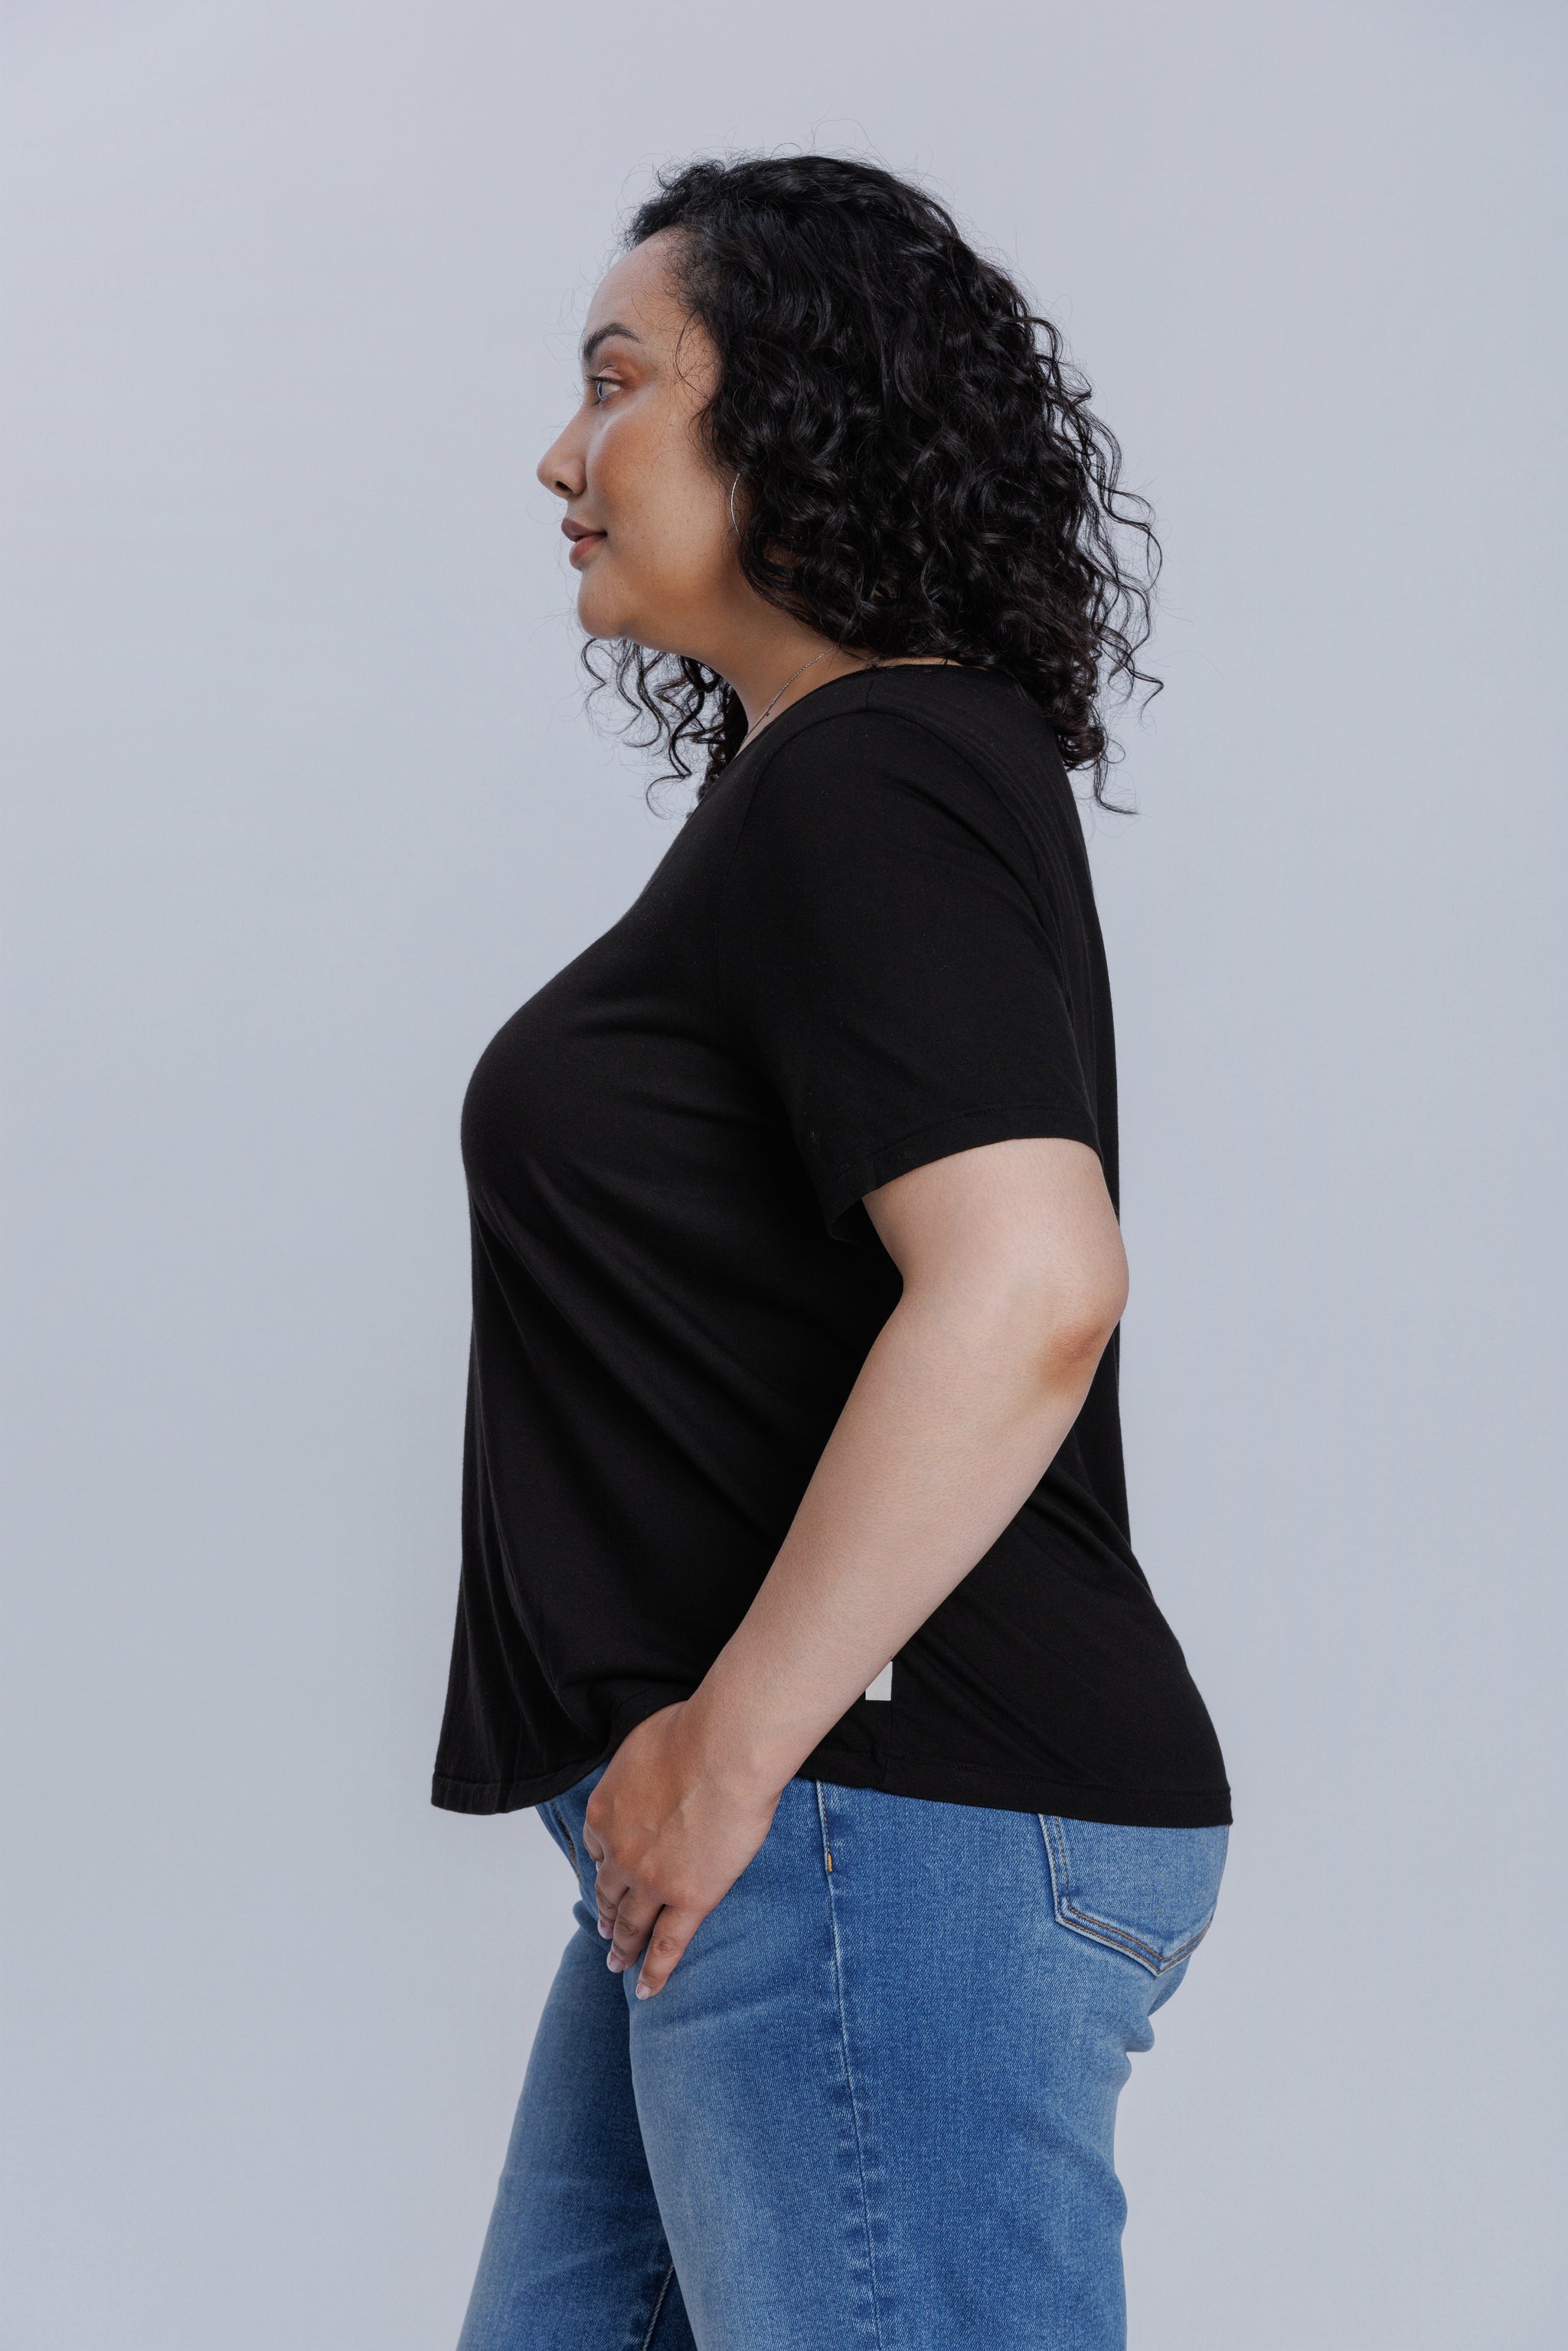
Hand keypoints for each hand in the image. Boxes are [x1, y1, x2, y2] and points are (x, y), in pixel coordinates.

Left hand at [581, 1702, 781, 1997]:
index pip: (596, 1848)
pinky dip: (654, 1971)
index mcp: (604, 1813)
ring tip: (617, 1962)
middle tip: (601, 1928)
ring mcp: (652, 1881)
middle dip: (604, 1911)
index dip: (602, 1865)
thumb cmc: (693, 1733)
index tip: (604, 1876)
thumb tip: (646, 1771)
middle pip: (607, 1891)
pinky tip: (646, 1990)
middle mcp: (619, 1852)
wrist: (725, 1749)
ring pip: (631, 1923)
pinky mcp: (689, 1899)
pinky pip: (667, 1945)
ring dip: (621, 1945)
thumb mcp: (642, 1745)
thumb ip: (637, 1772)